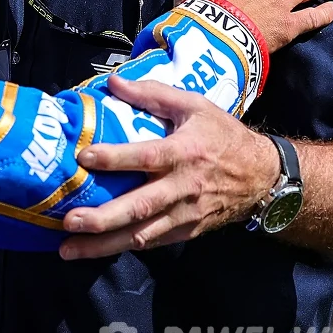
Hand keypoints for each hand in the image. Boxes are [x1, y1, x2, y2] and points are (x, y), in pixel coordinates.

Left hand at [59, 76, 277, 258]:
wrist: (263, 177)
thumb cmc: (223, 136)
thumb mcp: (194, 106)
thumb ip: (153, 94)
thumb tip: (113, 81)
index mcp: (183, 152)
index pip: (145, 156)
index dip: (115, 157)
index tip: (84, 157)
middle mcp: (182, 188)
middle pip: (139, 206)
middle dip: (102, 218)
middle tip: (69, 221)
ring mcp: (184, 215)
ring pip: (141, 235)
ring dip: (103, 245)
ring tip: (68, 250)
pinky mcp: (185, 232)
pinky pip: (151, 243)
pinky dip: (121, 249)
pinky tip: (94, 251)